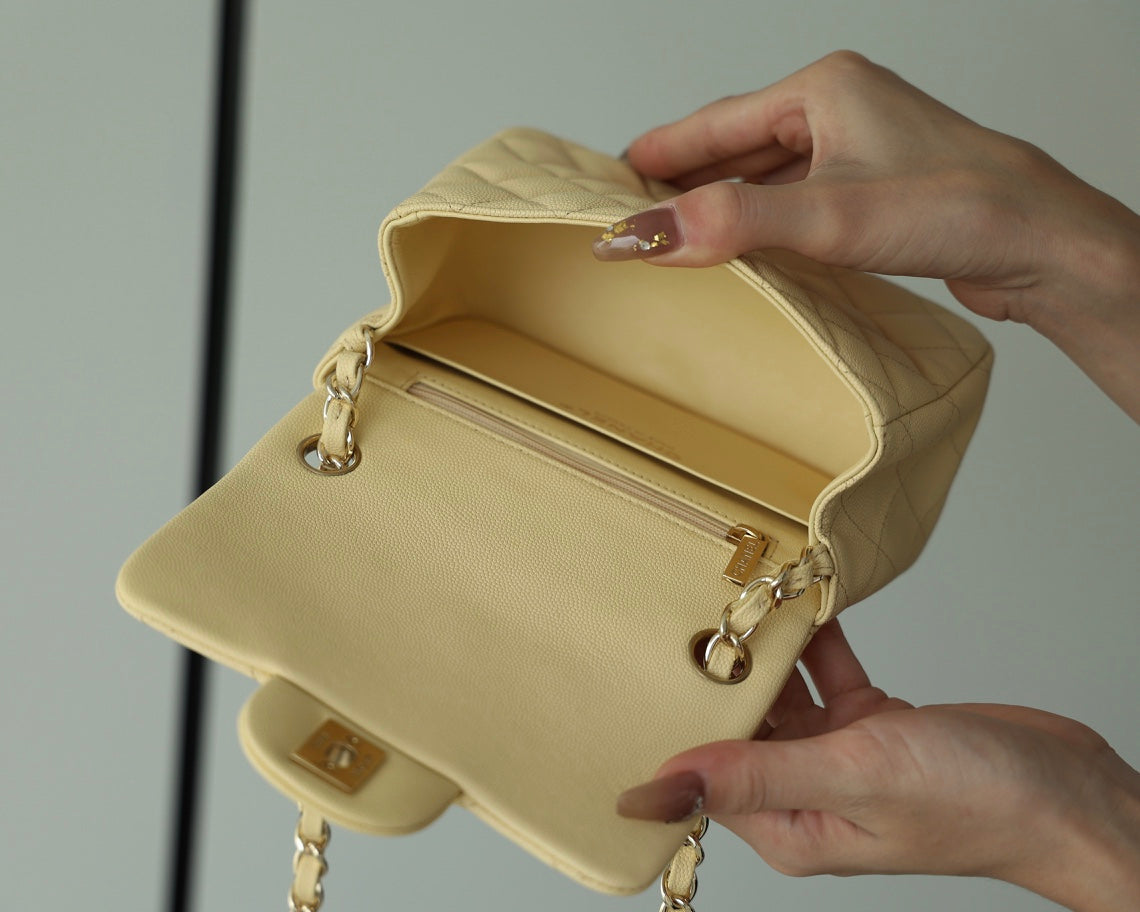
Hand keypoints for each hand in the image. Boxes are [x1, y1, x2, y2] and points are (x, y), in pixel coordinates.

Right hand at [594, 51, 1139, 419]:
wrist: (1043, 246)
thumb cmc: (960, 208)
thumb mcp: (827, 216)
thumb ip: (732, 223)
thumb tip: (643, 233)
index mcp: (822, 90)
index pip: (712, 123)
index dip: (654, 156)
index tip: (605, 185)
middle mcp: (837, 112)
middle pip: (732, 150)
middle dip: (681, 186)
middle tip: (630, 223)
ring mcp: (856, 152)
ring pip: (763, 180)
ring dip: (720, 212)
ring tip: (672, 244)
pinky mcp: (871, 193)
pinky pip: (792, 206)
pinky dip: (758, 229)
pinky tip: (740, 257)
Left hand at [616, 621, 1139, 911]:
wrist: (1067, 790)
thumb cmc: (976, 804)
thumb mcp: (853, 776)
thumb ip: (757, 775)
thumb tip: (658, 790)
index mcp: (789, 825)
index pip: (705, 776)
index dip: (678, 724)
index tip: (650, 672)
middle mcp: (807, 792)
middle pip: (739, 728)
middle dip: (720, 677)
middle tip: (699, 617)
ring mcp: (840, 756)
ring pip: (782, 694)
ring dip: (769, 652)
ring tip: (747, 600)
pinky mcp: (872, 724)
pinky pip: (827, 673)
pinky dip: (817, 642)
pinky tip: (805, 605)